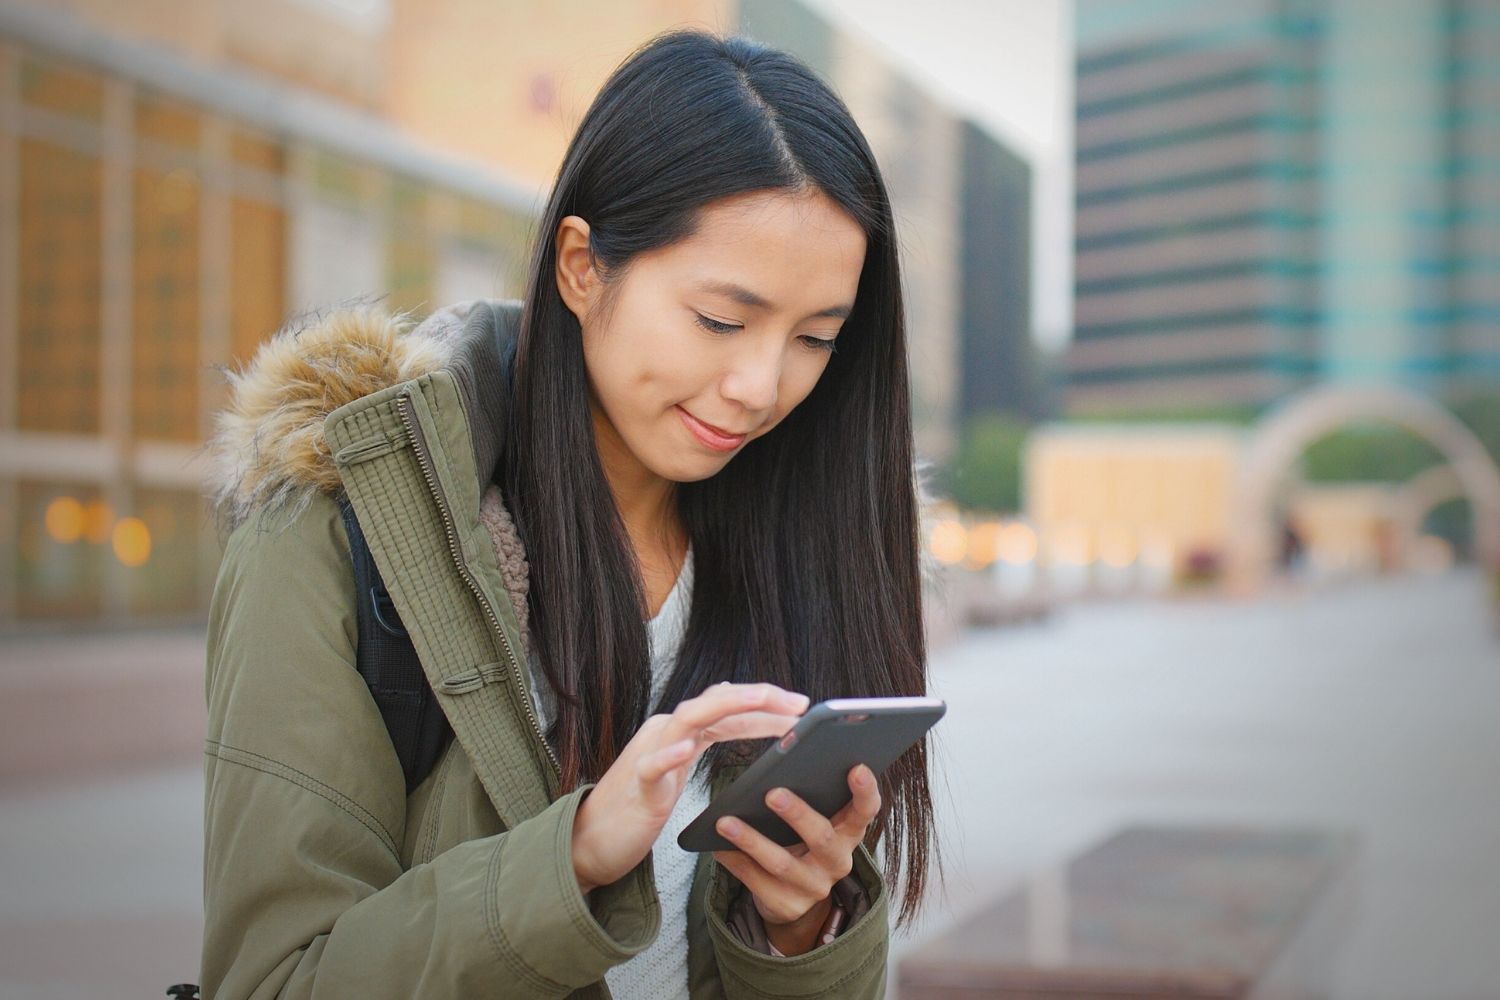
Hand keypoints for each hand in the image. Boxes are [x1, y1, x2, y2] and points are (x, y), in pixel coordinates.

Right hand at [571, 682, 809, 893]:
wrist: (590, 839)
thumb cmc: (637, 804)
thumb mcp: (677, 765)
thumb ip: (702, 736)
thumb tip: (734, 708)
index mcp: (678, 730)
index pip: (727, 708)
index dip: (765, 705)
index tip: (800, 707)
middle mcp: (664, 732)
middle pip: (715, 702)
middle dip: (760, 698)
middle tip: (799, 702)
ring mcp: (648, 755)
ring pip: (687, 718)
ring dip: (727, 706)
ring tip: (761, 700)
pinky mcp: (636, 786)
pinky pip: (651, 766)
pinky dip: (668, 755)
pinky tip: (686, 749)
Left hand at [711, 763, 880, 955]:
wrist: (794, 895)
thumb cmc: (801, 839)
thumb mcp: (815, 820)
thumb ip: (810, 797)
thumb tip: (780, 763)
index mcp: (848, 832)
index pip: (865, 810)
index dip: (865, 791)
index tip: (857, 768)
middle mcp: (837, 862)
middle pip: (822, 838)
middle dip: (798, 814)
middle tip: (772, 793)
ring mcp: (814, 887)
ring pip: (782, 863)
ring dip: (751, 840)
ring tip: (725, 822)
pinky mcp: (788, 906)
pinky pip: (756, 882)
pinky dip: (735, 861)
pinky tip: (717, 846)